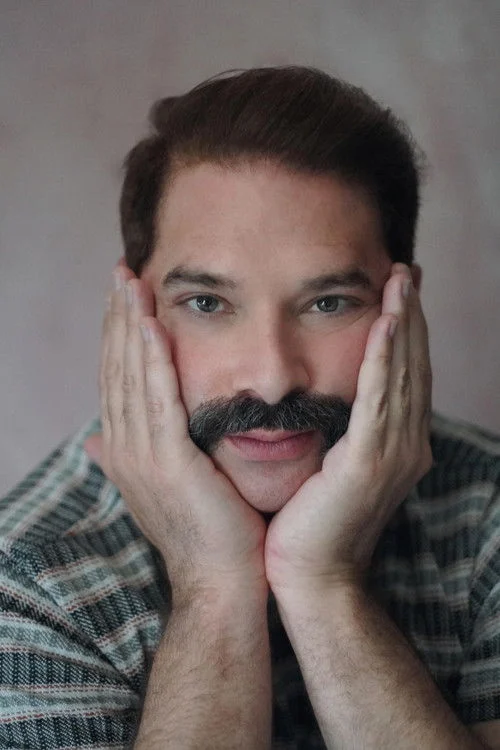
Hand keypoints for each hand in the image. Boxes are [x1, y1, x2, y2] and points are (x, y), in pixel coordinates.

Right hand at [84, 260, 266, 601]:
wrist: (222, 582)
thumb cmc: (207, 533)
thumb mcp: (163, 489)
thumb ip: (136, 454)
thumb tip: (95, 442)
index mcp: (125, 450)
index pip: (118, 378)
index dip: (118, 334)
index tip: (124, 296)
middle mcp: (124, 448)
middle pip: (117, 368)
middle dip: (118, 317)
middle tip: (120, 272)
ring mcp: (142, 455)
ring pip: (131, 376)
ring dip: (130, 326)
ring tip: (131, 282)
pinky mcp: (169, 461)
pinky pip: (158, 399)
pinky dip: (153, 360)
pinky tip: (153, 325)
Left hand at [265, 263, 432, 594]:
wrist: (311, 578)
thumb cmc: (311, 525)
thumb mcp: (330, 468)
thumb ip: (338, 433)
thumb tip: (325, 401)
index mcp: (395, 446)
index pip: (403, 376)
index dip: (404, 332)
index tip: (398, 292)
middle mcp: (405, 446)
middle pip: (411, 366)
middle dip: (411, 315)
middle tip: (408, 271)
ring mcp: (392, 455)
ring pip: (401, 375)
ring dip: (403, 324)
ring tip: (401, 281)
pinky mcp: (368, 464)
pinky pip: (378, 400)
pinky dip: (384, 360)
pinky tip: (386, 324)